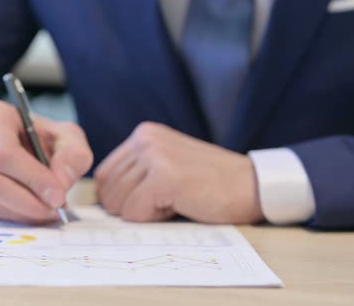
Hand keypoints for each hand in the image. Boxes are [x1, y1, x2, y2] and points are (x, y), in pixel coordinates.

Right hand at [0, 100, 92, 223]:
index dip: (33, 179)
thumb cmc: (36, 139)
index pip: (4, 154)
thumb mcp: (64, 137)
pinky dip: (8, 217)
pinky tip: (26, 211)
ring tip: (44, 211)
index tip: (58, 196)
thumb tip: (61, 182)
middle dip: (27, 202)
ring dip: (20, 213)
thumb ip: (73, 155)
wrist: (7, 143)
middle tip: (53, 210)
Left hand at [95, 122, 263, 223]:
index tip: (152, 198)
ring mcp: (154, 155)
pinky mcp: (165, 176)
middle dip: (131, 207)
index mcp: (143, 134)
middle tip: (167, 201)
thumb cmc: (209, 184)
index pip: (104, 176)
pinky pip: (134, 212)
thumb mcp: (165, 166)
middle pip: (106, 191)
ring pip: (117, 203)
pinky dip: (153, 219)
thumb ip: (135, 175)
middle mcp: (145, 139)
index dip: (122, 198)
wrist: (252, 186)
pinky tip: (178, 205)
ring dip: (144, 213)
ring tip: (175, 200)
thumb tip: (100, 201)